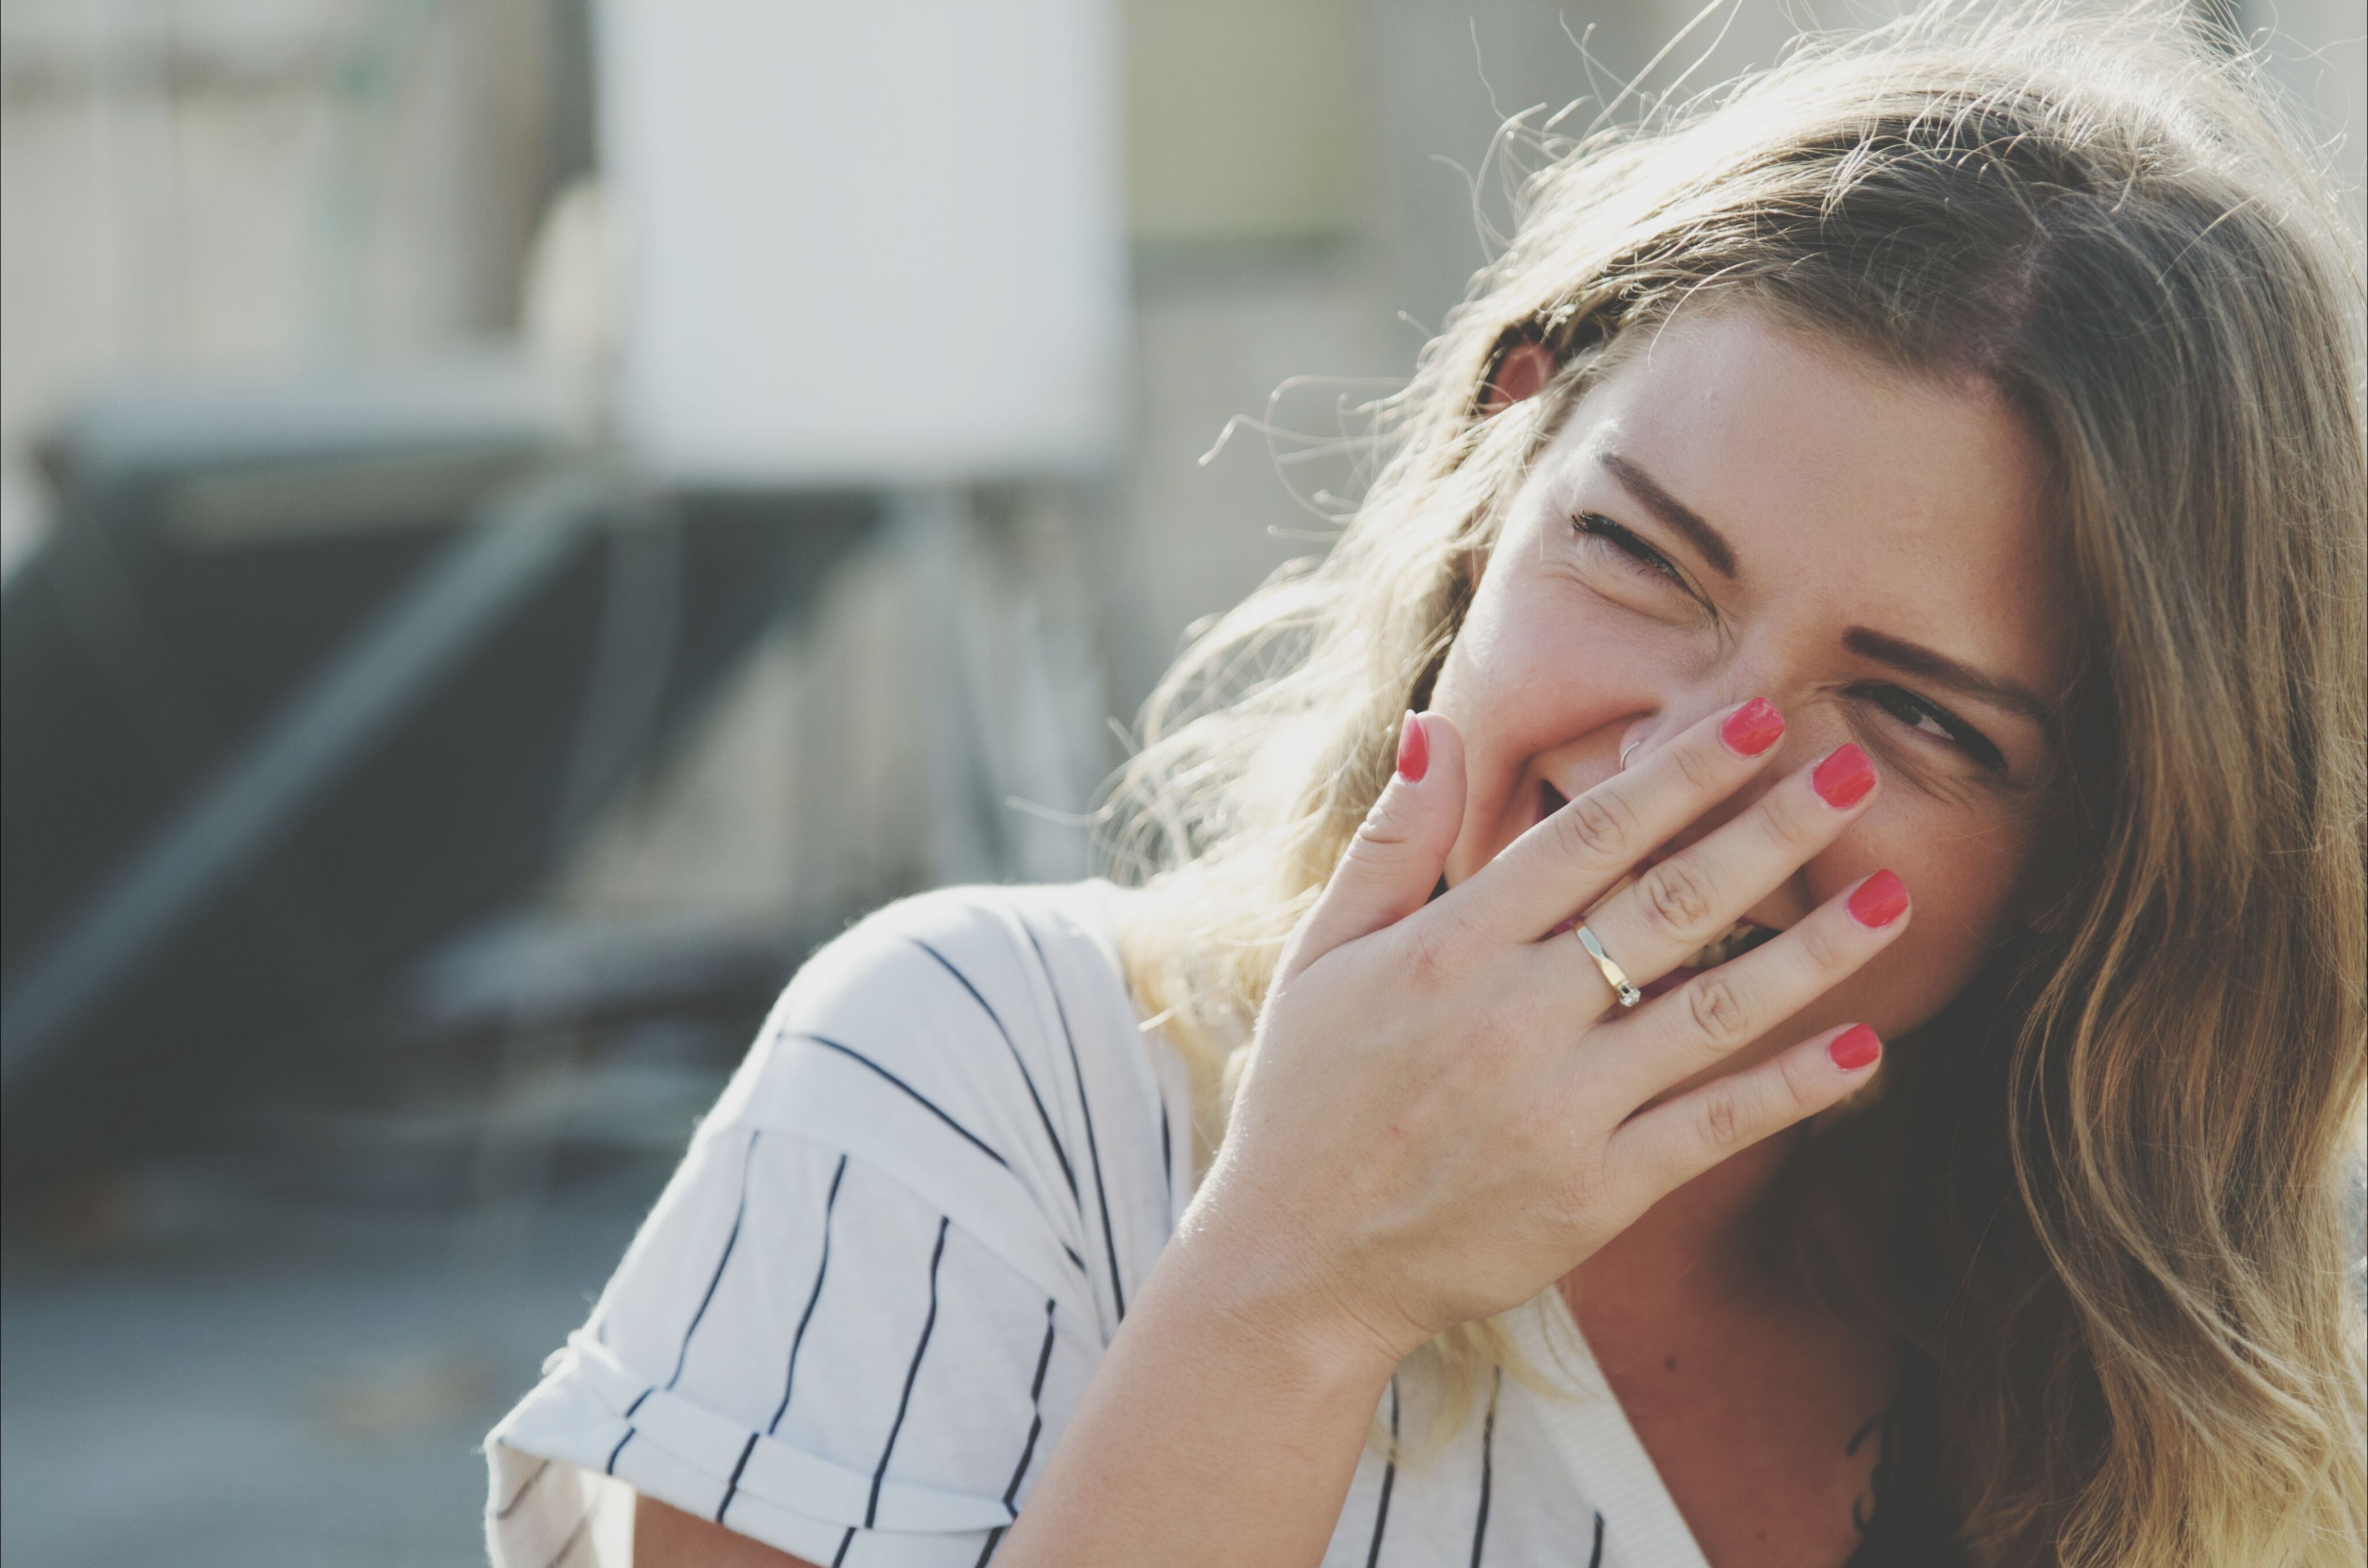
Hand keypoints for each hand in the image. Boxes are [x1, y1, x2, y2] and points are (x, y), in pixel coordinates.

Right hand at [1191, 700, 1906, 1370]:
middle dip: (1771, 832)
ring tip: (1895, 898)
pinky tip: (1864, 1050)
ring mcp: (1563, 1109)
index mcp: (1449, 948)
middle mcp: (1514, 1018)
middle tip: (1857, 776)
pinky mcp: (1596, 1192)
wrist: (1299, 1261)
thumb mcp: (1322, 952)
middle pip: (1671, 905)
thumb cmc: (1308, 1094)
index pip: (1589, 836)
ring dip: (1816, 952)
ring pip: (1716, 1013)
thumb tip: (1433, 724)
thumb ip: (1392, 840)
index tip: (1756, 718)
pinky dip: (1792, 1090)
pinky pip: (1714, 1128)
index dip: (1680, 773)